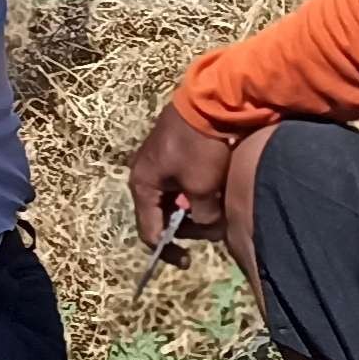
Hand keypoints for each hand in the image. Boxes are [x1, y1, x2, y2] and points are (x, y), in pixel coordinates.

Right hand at [128, 103, 236, 250]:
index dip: (167, 250)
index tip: (187, 259)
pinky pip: (182, 181)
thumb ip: (203, 217)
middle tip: (211, 229)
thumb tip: (210, 228)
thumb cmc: (201, 146)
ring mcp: (160, 161)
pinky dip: (196, 191)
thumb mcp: (202, 188)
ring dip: (193, 208)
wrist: (212, 99)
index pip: (149, 230)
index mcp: (142, 184)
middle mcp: (145, 173)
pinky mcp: (175, 151)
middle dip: (186, 227)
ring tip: (216, 208)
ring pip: (175, 198)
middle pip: (162, 214)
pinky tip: (214, 190)